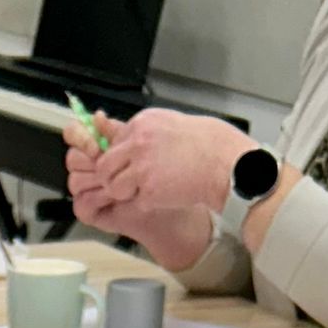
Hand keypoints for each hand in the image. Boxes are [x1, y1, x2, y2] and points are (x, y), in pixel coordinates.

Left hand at [69, 107, 252, 217]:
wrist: (224, 162)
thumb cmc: (204, 144)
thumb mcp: (168, 124)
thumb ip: (140, 132)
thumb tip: (110, 129)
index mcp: (141, 123)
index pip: (111, 145)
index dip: (118, 161)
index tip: (129, 168)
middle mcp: (138, 142)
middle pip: (104, 167)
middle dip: (112, 179)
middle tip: (128, 186)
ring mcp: (142, 166)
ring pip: (113, 187)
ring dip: (126, 194)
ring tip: (147, 191)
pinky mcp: (149, 189)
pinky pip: (135, 202)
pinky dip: (147, 204)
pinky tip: (165, 195)